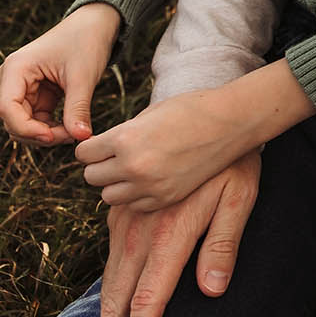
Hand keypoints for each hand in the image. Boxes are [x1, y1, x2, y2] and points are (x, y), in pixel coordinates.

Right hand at [0, 3, 120, 144]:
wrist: (94, 25)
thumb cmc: (86, 42)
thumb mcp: (83, 77)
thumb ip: (78, 109)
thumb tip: (81, 138)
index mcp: (16, 68)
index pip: (7, 108)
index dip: (26, 128)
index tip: (54, 137)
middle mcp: (12, 79)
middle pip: (14, 120)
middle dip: (41, 134)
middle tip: (73, 135)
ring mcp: (22, 88)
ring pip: (25, 124)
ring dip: (48, 133)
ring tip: (76, 130)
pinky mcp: (35, 95)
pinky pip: (37, 120)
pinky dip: (53, 128)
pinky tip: (72, 127)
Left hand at [75, 89, 247, 209]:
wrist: (231, 122)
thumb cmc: (191, 110)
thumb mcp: (148, 115)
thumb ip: (122, 135)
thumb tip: (100, 151)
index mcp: (125, 139)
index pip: (84, 154)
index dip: (92, 148)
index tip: (104, 145)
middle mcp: (133, 165)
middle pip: (92, 177)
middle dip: (101, 166)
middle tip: (118, 157)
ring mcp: (151, 185)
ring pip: (109, 196)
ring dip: (117, 184)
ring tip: (135, 169)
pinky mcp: (166, 198)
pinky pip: (134, 205)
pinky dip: (137, 195)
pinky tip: (152, 179)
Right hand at [89, 150, 259, 316]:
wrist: (205, 114)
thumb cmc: (232, 161)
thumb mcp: (240, 197)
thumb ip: (223, 244)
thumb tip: (211, 291)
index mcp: (168, 234)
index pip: (148, 301)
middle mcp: (138, 230)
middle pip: (116, 301)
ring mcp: (124, 219)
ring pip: (108, 281)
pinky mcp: (121, 210)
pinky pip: (109, 257)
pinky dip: (107, 291)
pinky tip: (109, 311)